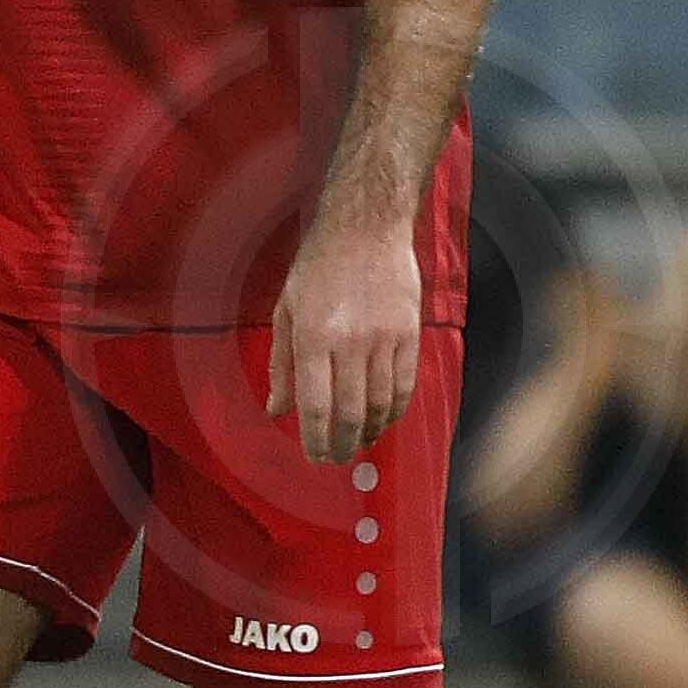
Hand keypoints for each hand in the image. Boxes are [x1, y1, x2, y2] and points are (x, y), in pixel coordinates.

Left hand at [268, 209, 426, 469]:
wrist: (367, 229)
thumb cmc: (318, 268)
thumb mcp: (286, 312)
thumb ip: (281, 365)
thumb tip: (277, 411)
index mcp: (313, 339)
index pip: (315, 406)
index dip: (316, 440)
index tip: (316, 458)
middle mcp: (350, 343)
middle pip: (351, 412)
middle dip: (343, 444)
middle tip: (338, 458)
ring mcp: (384, 339)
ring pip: (382, 403)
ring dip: (372, 431)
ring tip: (362, 442)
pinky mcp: (410, 333)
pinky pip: (405, 383)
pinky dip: (396, 408)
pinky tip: (386, 418)